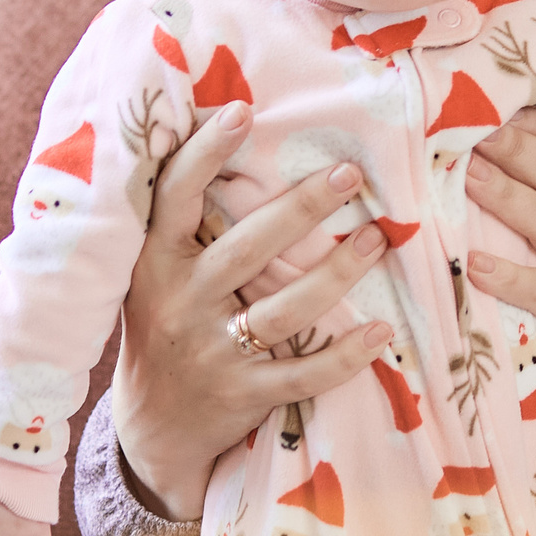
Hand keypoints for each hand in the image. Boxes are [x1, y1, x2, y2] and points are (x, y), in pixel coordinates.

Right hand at [114, 102, 394, 520]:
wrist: (153, 424)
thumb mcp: (155, 271)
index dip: (205, 153)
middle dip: (302, 208)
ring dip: (337, 273)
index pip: (175, 197)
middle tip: (350, 174)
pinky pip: (303, 374)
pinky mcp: (244, 394)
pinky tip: (382, 331)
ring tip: (379, 240)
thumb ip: (183, 223)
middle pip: (248, 247)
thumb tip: (231, 134)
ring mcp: (213, 352)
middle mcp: (180, 302)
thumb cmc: (165, 323)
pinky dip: (345, 355)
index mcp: (155, 262)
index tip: (242, 111)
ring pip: (284, 309)